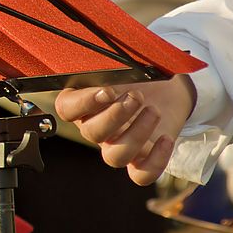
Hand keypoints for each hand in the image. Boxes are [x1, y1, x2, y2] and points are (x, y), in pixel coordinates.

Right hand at [55, 75, 196, 185]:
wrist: (166, 91)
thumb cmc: (137, 76)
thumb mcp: (119, 66)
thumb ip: (106, 64)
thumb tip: (105, 57)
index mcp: (83, 104)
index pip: (66, 110)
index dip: (84, 103)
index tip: (108, 91)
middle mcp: (95, 128)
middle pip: (92, 134)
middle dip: (116, 115)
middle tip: (136, 96)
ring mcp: (117, 146)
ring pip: (115, 157)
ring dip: (137, 134)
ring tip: (153, 110)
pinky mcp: (142, 159)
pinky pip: (141, 175)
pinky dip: (156, 160)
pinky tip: (166, 139)